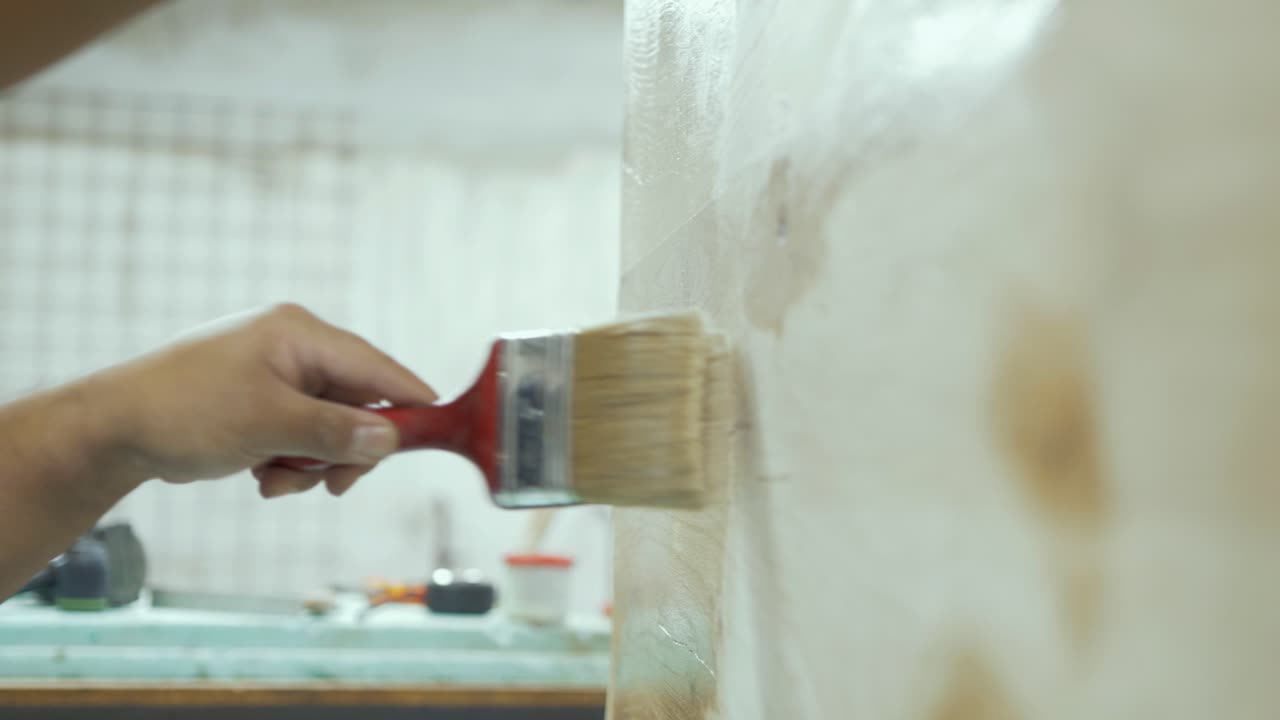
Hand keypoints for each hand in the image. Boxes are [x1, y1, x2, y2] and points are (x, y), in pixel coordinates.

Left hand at [97, 304, 436, 497]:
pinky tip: (264, 473)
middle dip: (344, 449)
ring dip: (314, 461)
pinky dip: (292, 459)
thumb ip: (334, 430)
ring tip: (277, 479)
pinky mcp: (261, 400)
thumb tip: (389, 438)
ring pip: (330, 426)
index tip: (436, 434)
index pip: (377, 367)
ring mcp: (276, 374)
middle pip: (357, 403)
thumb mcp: (268, 423)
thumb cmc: (184, 410)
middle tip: (330, 483)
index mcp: (300, 334)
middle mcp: (294, 348)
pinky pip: (301, 433)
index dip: (409, 402)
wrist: (113, 428)